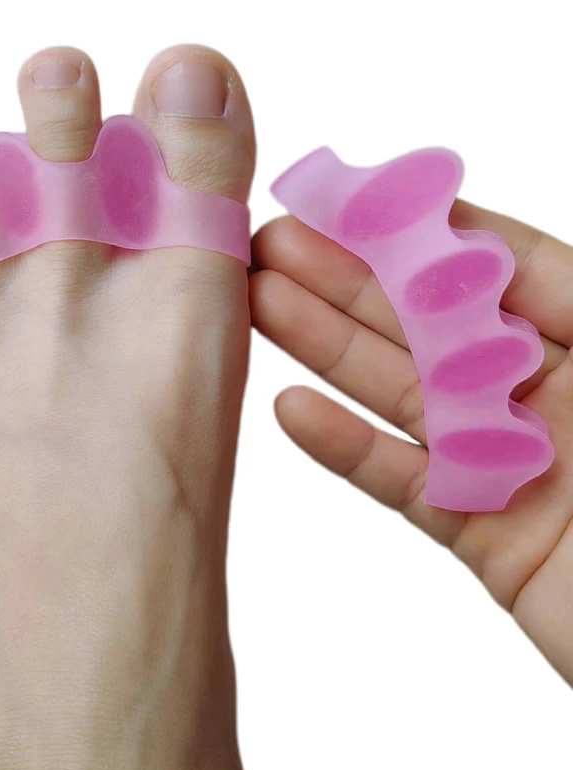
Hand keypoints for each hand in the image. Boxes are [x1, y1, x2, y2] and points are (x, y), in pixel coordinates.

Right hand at [251, 202, 572, 683]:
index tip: (339, 203)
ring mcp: (507, 462)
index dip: (410, 231)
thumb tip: (474, 231)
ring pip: (402, 394)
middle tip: (270, 246)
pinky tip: (291, 409)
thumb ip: (567, 292)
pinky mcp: (483, 533)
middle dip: (345, 279)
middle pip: (428, 324)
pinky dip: (344, 447)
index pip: (489, 267)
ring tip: (259, 305)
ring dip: (326, 349)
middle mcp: (545, 393)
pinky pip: (402, 482)